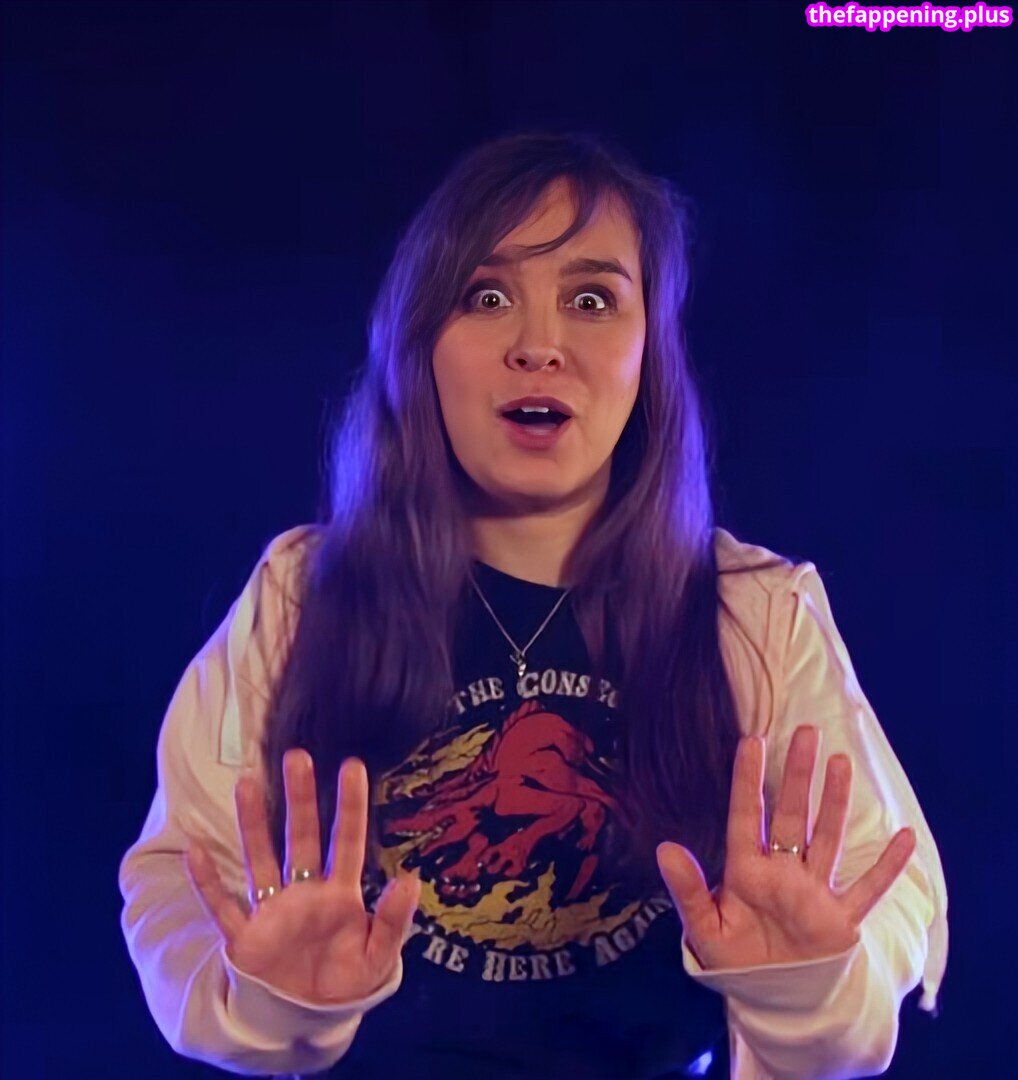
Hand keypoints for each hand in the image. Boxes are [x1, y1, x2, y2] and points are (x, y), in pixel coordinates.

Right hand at [185, 750, 420, 1004]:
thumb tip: (410, 879)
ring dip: (252, 823)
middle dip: (300, 798)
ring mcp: (272, 911)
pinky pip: (222, 907)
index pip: (348, 841)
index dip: (351, 805)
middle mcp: (304, 892)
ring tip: (246, 782)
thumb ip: (394, 921)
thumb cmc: (347, 980)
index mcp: (340, 894)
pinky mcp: (245, 939)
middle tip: (297, 756)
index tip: (353, 765)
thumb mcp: (378, 957)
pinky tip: (193, 852)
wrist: (310, 1020)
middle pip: (302, 837)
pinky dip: (207, 883)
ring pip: (260, 859)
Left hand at [656, 725, 915, 970]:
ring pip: (827, 838)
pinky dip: (888, 867)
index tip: (752, 740)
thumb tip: (664, 849)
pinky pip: (868, 890)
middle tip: (806, 733)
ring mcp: (814, 893)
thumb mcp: (704, 930)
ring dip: (835, 803)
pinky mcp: (841, 922)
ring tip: (840, 762)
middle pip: (793, 816)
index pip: (747, 817)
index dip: (749, 780)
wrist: (772, 1003)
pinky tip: (906, 837)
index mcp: (746, 872)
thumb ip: (687, 891)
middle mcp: (782, 874)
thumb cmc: (735, 962)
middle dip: (799, 776)